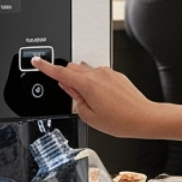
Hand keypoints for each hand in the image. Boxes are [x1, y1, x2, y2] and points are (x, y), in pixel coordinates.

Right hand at [31, 58, 157, 138]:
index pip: (60, 72)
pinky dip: (94, 82)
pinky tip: (103, 98)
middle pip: (72, 68)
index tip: (37, 60)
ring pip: (85, 70)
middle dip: (67, 79)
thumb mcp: (90, 116)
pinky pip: (98, 74)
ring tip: (93, 101)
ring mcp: (108, 73)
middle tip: (74, 97)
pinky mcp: (116, 75)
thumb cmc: (121, 120)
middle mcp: (98, 74)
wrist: (144, 117)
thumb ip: (75, 99)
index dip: (45, 67)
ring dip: (82, 81)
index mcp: (88, 84)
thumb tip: (69, 88)